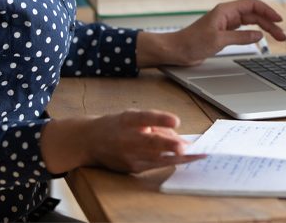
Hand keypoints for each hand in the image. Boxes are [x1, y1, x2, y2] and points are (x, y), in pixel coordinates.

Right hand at [41, 110, 203, 174]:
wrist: (90, 142)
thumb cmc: (116, 125)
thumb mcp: (133, 117)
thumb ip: (155, 123)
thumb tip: (178, 136)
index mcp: (127, 120)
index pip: (144, 118)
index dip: (160, 119)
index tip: (175, 120)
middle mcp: (127, 138)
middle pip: (151, 143)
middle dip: (170, 146)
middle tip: (186, 147)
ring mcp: (128, 156)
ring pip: (156, 158)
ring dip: (177, 158)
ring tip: (195, 155)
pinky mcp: (131, 168)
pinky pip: (154, 165)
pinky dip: (170, 161)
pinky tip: (183, 159)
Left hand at [137, 0, 285, 66]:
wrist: (176, 51)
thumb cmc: (192, 43)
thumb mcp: (218, 41)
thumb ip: (240, 37)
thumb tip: (259, 35)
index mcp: (225, 11)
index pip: (252, 5)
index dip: (267, 11)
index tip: (279, 20)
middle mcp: (227, 15)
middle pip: (254, 14)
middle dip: (269, 23)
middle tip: (282, 35)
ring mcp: (226, 24)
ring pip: (250, 23)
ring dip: (264, 29)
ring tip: (277, 38)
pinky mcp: (223, 33)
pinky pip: (243, 30)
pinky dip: (254, 34)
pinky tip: (261, 39)